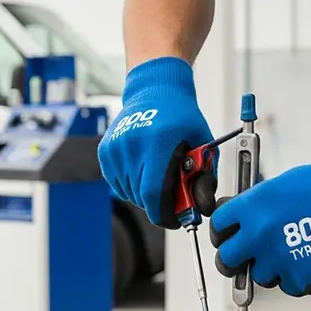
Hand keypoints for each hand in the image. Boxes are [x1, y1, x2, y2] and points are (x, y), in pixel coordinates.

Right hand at [98, 57, 215, 228]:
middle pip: (141, 196)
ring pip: (128, 192)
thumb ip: (204, 176)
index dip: (163, 214)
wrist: (154, 90)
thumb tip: (201, 207)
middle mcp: (132, 145)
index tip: (174, 220)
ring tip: (158, 177)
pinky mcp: (105, 151)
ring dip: (144, 194)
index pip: (153, 193)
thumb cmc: (181, 116)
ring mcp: (115, 148)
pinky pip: (117, 183)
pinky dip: (131, 185)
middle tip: (173, 197)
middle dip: (158, 204)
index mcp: (157, 142)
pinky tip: (143, 170)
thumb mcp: (202, 143)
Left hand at [210, 145, 310, 296]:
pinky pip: (288, 287)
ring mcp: (278, 257)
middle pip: (226, 260)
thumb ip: (261, 202)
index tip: (228, 237)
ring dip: (271, 269)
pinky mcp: (300, 276)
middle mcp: (259, 232)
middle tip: (245, 259)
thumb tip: (246, 215)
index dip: (223, 233)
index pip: (217, 225)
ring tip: (293, 252)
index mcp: (253, 205)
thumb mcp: (288, 183)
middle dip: (234, 261)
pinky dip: (298, 279)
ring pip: (259, 276)